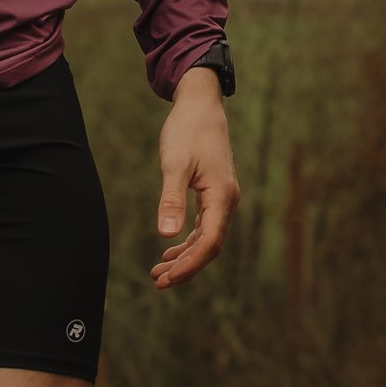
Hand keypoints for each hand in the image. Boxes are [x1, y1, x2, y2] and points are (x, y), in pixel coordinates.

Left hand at [152, 65, 237, 286]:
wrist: (200, 105)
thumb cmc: (187, 131)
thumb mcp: (175, 164)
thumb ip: (171, 200)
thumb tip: (167, 235)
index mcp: (222, 197)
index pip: (208, 243)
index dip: (189, 265)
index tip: (167, 278)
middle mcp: (227, 201)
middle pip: (209, 247)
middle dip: (185, 267)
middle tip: (158, 281)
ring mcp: (222, 198)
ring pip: (207, 239)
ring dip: (185, 257)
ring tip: (159, 271)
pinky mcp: (214, 193)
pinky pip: (205, 227)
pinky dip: (188, 241)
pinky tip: (171, 249)